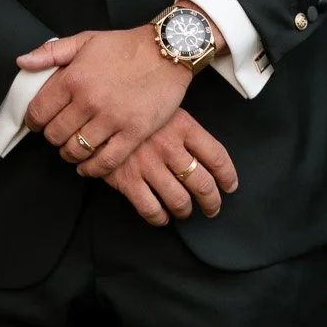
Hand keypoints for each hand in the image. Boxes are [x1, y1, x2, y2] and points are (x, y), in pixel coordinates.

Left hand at [19, 24, 190, 175]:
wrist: (167, 51)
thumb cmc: (125, 45)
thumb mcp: (85, 40)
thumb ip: (50, 52)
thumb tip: (22, 62)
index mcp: (73, 78)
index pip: (38, 111)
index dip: (33, 122)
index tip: (38, 124)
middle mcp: (89, 101)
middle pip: (55, 135)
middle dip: (53, 137)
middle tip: (59, 134)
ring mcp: (112, 118)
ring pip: (77, 150)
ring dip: (70, 154)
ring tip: (72, 149)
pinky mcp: (133, 132)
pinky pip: (106, 161)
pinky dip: (92, 169)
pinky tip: (88, 166)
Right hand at [105, 110, 237, 225]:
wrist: (96, 110)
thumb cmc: (134, 108)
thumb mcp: (166, 108)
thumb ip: (186, 130)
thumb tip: (207, 157)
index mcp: (184, 126)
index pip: (217, 157)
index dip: (228, 176)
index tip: (229, 186)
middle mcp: (170, 147)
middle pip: (203, 184)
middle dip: (212, 201)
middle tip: (212, 207)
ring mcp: (149, 165)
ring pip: (179, 200)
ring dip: (185, 211)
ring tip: (184, 211)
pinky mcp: (128, 179)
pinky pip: (151, 209)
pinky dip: (160, 218)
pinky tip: (162, 216)